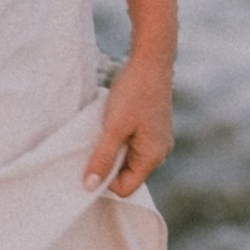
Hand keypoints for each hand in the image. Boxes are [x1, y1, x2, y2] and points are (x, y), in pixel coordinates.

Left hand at [83, 47, 174, 200]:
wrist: (150, 61)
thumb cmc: (134, 93)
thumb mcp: (113, 128)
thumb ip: (102, 158)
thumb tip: (90, 186)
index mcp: (153, 157)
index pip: (126, 188)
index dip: (105, 180)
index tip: (90, 162)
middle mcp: (159, 153)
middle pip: (127, 175)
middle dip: (108, 164)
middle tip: (93, 145)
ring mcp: (157, 141)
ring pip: (127, 159)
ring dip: (111, 150)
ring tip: (102, 132)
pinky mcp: (151, 129)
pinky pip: (131, 145)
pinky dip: (118, 140)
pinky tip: (110, 124)